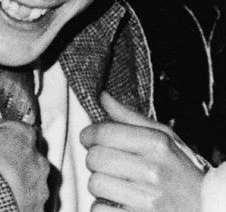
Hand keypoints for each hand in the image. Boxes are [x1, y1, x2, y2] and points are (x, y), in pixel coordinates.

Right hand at [0, 99, 49, 211]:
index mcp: (18, 135)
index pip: (7, 127)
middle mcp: (36, 159)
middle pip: (21, 153)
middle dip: (5, 159)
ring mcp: (41, 186)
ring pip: (28, 179)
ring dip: (14, 182)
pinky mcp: (39, 208)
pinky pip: (30, 201)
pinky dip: (17, 202)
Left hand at [79, 91, 202, 210]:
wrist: (207, 209)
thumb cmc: (181, 173)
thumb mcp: (165, 140)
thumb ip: (130, 119)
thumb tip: (103, 96)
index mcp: (157, 144)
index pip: (102, 133)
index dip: (89, 136)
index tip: (91, 140)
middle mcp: (153, 170)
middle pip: (94, 158)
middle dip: (96, 162)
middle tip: (110, 166)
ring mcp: (148, 199)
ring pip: (95, 184)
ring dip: (101, 186)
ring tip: (118, 185)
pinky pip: (99, 209)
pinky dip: (104, 207)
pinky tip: (120, 203)